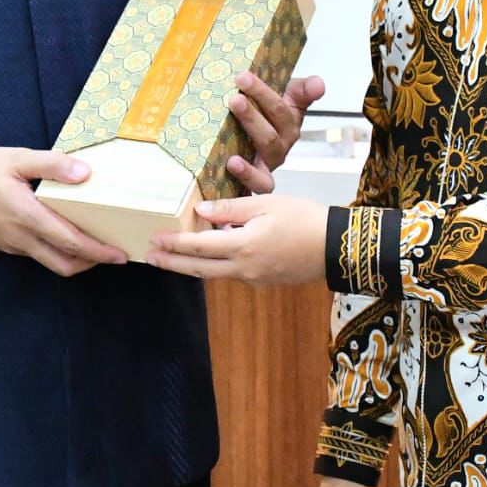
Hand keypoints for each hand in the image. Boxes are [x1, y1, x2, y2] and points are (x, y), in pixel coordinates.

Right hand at [0, 149, 126, 276]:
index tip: (120, 254)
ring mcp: (10, 244)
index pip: (70, 242)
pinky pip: (36, 254)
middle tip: (115, 253)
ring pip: (50, 262)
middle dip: (93, 263)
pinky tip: (64, 233)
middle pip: (64, 264)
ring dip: (75, 258)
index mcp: (25, 216)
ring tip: (95, 243)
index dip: (98, 251)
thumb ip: (51, 165)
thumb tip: (86, 173)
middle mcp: (20, 237)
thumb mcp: (14, 158)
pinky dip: (56, 250)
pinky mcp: (3, 244)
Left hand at [147, 193, 326, 283]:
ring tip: (173, 258)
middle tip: (150, 258)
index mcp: (242, 246)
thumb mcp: (266, 205)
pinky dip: (216, 266)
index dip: (174, 244)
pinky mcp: (264, 281)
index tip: (154, 240)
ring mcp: (254, 279)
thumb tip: (202, 211)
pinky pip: (233, 274)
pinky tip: (212, 256)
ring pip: (215, 274)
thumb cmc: (304, 218)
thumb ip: (231, 209)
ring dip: (192, 266)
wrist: (336, 247)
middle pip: (199, 268)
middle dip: (173, 263)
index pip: (198, 247)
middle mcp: (244, 268)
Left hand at [224, 73, 325, 193]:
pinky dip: (247, 175)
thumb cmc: (267, 118)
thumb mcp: (286, 99)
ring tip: (232, 136)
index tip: (243, 77)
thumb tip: (318, 83)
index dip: (262, 93)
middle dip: (252, 115)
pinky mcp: (258, 180)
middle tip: (234, 99)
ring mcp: (269, 164)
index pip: (280, 109)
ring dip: (249, 140)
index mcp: (289, 124)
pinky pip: (259, 183)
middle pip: (270, 134)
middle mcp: (282, 146)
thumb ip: (302, 90)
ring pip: (264, 155)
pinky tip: (232, 164)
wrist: (252, 144)